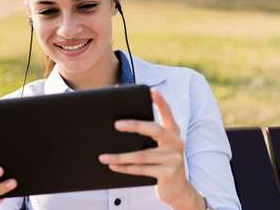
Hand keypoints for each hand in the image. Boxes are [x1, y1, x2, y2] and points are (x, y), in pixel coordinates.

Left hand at [99, 88, 206, 208]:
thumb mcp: (159, 146)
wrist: (178, 190)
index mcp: (173, 132)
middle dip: (134, 125)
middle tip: (115, 124)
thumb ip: (148, 136)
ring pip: (142, 155)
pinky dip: (125, 168)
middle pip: (154, 130)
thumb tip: (118, 125)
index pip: (167, 113)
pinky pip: (141, 169)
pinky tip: (112, 165)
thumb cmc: (161, 162)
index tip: (151, 91)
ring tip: (103, 156)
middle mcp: (176, 142)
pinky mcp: (168, 174)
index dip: (160, 102)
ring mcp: (174, 159)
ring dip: (120, 156)